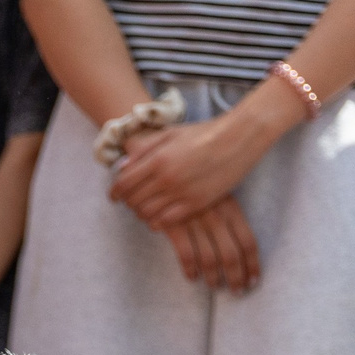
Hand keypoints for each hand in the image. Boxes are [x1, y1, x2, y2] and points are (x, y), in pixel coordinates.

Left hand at [109, 112, 276, 231]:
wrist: (240, 137)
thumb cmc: (204, 132)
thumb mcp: (171, 133)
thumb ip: (144, 149)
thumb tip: (123, 167)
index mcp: (157, 159)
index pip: (123, 184)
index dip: (115, 193)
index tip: (114, 198)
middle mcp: (166, 178)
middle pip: (133, 201)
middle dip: (128, 203)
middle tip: (132, 202)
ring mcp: (181, 192)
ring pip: (147, 213)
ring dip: (142, 213)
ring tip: (146, 208)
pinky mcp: (197, 203)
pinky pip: (166, 221)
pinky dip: (158, 222)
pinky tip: (160, 217)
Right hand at [161, 195, 260, 293]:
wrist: (166, 172)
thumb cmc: (196, 185)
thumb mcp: (219, 193)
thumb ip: (230, 215)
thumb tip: (243, 247)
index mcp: (231, 208)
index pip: (248, 241)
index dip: (252, 264)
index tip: (254, 280)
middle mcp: (215, 216)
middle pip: (231, 254)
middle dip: (236, 277)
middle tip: (238, 291)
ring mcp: (194, 221)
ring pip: (208, 258)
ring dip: (213, 277)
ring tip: (216, 286)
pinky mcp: (174, 225)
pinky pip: (185, 254)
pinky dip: (190, 269)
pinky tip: (193, 277)